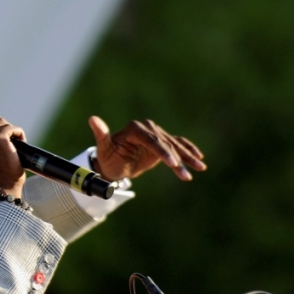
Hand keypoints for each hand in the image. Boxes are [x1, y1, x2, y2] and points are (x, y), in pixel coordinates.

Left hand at [88, 116, 205, 181]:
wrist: (114, 163)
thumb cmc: (107, 158)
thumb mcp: (104, 149)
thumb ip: (101, 135)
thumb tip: (92, 119)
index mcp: (135, 129)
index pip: (152, 140)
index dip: (163, 152)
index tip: (172, 164)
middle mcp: (147, 128)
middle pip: (166, 144)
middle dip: (177, 159)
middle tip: (185, 175)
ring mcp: (156, 134)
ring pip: (175, 145)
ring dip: (188, 157)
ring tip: (200, 168)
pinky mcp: (162, 141)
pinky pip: (178, 144)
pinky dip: (189, 150)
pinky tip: (199, 159)